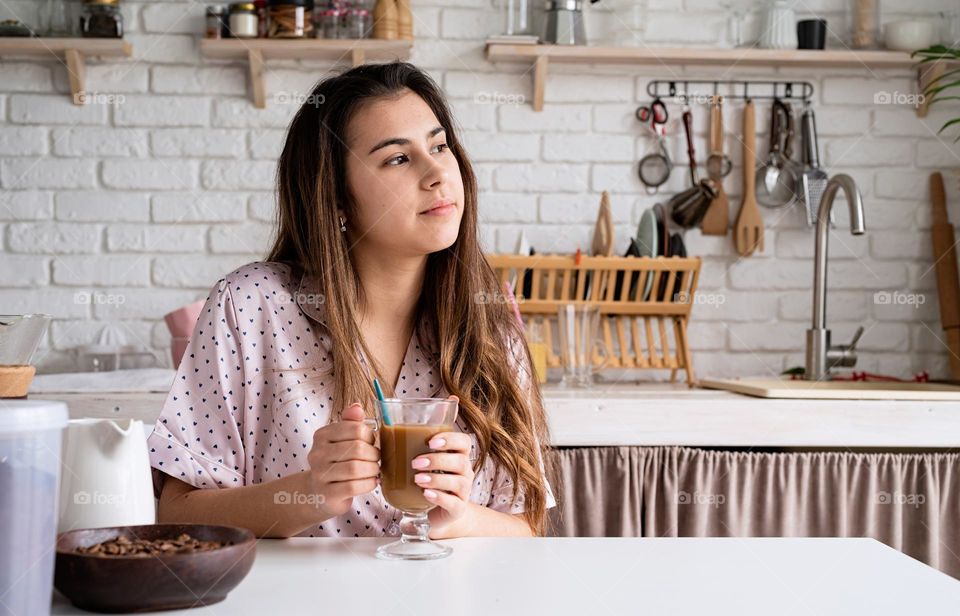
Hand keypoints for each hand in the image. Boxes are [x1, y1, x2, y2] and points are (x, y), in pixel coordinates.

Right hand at [304, 403, 379, 518]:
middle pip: (357, 449)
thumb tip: (357, 406)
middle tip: (376, 459)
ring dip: (373, 469)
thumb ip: (351, 422)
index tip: (371, 443)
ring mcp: (320, 475)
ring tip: (375, 470)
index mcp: (322, 435)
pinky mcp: (327, 494)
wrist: (318, 493)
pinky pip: (353, 486)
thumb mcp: (341, 439)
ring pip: (356, 468)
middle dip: (374, 454)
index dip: (370, 436)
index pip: (355, 428)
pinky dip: (369, 483)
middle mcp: (317, 453)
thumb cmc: (336, 462)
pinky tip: (372, 482)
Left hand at [411, 397, 475, 535]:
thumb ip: (426, 432)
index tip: (430, 441)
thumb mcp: (427, 454)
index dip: (450, 440)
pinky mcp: (457, 508)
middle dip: (437, 460)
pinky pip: (453, 502)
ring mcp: (463, 491)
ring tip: (417, 479)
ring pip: (458, 482)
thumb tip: (442, 399)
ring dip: (436, 478)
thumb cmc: (431, 477)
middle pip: (460, 461)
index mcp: (459, 455)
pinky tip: (425, 493)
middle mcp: (465, 471)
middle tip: (415, 462)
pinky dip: (439, 497)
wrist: (437, 510)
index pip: (464, 442)